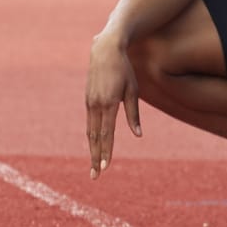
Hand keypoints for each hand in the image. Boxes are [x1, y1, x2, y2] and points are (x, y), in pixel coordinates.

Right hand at [85, 37, 141, 178]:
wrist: (105, 50)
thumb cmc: (124, 70)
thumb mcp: (133, 91)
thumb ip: (133, 114)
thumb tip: (138, 135)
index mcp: (108, 103)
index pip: (107, 133)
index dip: (106, 151)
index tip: (106, 167)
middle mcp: (96, 105)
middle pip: (95, 137)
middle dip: (96, 158)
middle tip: (95, 176)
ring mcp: (89, 103)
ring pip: (90, 132)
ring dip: (92, 150)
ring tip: (94, 167)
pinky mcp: (88, 100)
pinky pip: (90, 123)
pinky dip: (92, 138)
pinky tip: (94, 147)